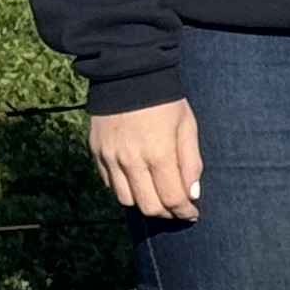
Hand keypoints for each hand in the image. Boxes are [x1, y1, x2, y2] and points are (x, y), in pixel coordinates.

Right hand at [89, 99, 202, 222]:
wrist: (128, 75)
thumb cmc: (165, 101)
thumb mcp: (187, 127)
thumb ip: (191, 162)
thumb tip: (192, 193)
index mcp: (158, 154)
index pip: (171, 198)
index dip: (183, 212)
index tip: (191, 214)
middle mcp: (131, 162)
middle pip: (147, 206)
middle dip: (166, 213)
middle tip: (177, 210)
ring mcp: (110, 159)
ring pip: (125, 200)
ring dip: (144, 204)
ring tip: (158, 197)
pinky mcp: (97, 154)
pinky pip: (109, 184)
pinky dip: (125, 190)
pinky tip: (138, 183)